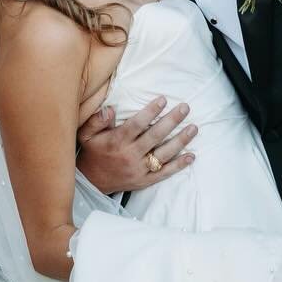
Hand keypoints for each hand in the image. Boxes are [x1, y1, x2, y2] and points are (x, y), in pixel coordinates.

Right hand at [76, 96, 196, 192]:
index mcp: (117, 141)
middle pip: (155, 136)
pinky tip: (191, 156)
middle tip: (185, 108)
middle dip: (172, 121)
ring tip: (194, 128)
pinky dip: (179, 165)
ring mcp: (139, 169)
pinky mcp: (145, 180)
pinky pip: (164, 173)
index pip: (137, 124)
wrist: (92, 182)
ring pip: (164, 154)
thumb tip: (109, 108)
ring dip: (181, 141)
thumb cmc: (93, 152)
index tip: (163, 99)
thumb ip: (96, 120)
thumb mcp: (86, 135)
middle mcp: (130, 155)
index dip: (151, 111)